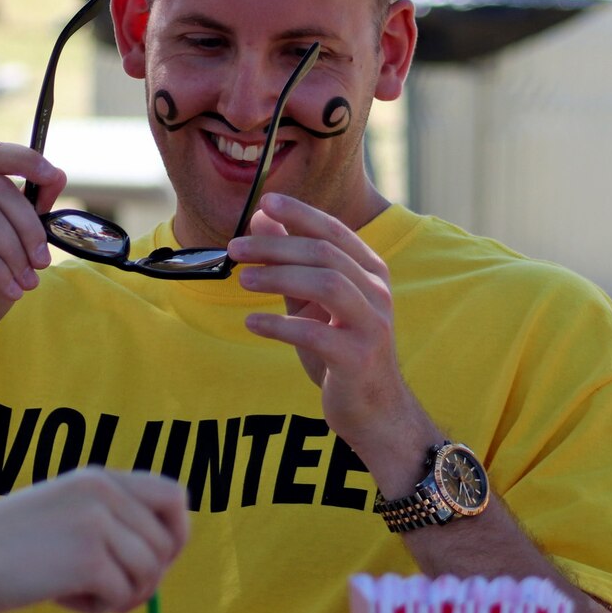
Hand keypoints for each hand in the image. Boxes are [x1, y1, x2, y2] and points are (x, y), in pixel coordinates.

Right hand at [0, 468, 189, 612]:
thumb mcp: (63, 512)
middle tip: (116, 591)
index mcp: (99, 477)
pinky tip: (67, 599)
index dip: (177, 533)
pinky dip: (101, 607)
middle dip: (150, 576)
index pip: (174, 495)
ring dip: (124, 595)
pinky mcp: (88, 558)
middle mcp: (104, 492)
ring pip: (150, 572)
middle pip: (167, 542)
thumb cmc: (6, 546)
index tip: (157, 560)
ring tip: (85, 595)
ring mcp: (97, 523)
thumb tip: (161, 557)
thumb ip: (107, 520)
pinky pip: (122, 594)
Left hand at [231, 194, 423, 459]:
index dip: (300, 213)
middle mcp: (377, 292)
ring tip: (242, 280)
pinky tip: (253, 322)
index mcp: (370, 272)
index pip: (334, 231)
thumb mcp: (311, 300)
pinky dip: (279, 325)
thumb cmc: (340, 350)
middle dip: (276, 246)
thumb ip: (290, 261)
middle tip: (234, 248)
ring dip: (279, 277)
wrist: (374, 410)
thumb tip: (260, 219)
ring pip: (326, 284)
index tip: (264, 202)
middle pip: (324, 254)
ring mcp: (371, 324)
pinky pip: (316, 333)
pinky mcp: (358, 358)